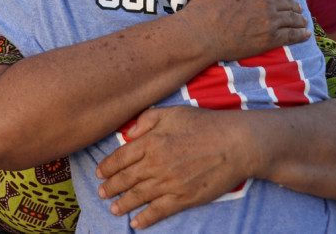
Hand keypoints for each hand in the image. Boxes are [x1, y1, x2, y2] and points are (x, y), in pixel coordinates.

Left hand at [96, 105, 248, 228]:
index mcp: (151, 141)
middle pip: (126, 179)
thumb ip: (146, 120)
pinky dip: (144, 219)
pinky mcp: (183, 198)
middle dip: (111, 187)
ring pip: (138, 196)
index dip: (107, 167)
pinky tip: (136, 223)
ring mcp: (169, 183)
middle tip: (102, 192)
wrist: (235, 143)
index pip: (120, 157)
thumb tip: (128, 134)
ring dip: (123, 204)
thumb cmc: (204, 124)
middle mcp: (155, 164)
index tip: (100, 173)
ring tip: (114, 209)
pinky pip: (158, 211)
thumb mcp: (172, 112)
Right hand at [176, 0, 310, 61]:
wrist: (201, 34)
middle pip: (287, 2)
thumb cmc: (204, 8)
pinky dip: (301, 34)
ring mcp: (270, 21)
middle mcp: (266, 3)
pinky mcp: (270, 39)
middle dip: (294, 5)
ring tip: (303, 21)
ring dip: (299, 19)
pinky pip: (292, 35)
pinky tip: (306, 34)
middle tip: (298, 8)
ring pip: (292, 18)